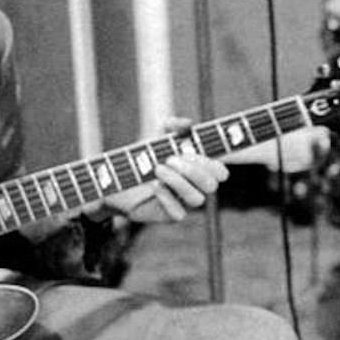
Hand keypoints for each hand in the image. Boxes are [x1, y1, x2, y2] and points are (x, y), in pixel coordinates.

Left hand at [86, 118, 228, 223]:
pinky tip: (154, 186)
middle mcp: (196, 187)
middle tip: (170, 159)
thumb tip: (188, 124)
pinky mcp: (170, 215)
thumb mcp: (156, 135)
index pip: (220, 172)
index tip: (194, 151)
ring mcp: (184, 202)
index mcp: (199, 169)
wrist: (119, 178)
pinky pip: (179, 213)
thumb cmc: (145, 155)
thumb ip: (172, 125)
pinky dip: (167, 198)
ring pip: (197, 199)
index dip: (214, 164)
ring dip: (179, 182)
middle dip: (193, 170)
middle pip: (211, 185)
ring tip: (158, 169)